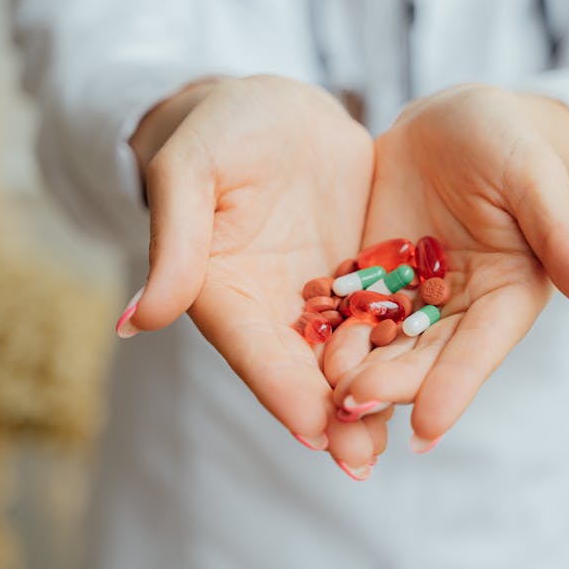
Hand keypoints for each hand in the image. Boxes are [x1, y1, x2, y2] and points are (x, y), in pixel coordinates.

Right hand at [116, 75, 385, 471]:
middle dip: (331, 415)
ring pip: (347, 354)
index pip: (252, 350)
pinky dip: (402, 346)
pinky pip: (385, 313)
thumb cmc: (219, 129)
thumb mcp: (191, 171)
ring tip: (398, 439)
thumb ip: (175, 243)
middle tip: (361, 461)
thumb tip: (138, 322)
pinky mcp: (360, 273)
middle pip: (301, 369)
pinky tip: (430, 376)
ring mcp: (319, 294)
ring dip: (370, 396)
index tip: (313, 432)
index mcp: (224, 291)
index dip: (281, 391)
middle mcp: (272, 306)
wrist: (273, 107)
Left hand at [324, 85, 568, 450]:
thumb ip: (568, 243)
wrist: (457, 118)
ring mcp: (411, 292)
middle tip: (351, 406)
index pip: (480, 349)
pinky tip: (301, 344)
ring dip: (354, 367)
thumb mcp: (537, 182)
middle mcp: (458, 307)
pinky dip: (328, 326)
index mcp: (507, 295)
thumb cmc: (511, 142)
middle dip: (390, 383)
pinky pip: (348, 304)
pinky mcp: (373, 271)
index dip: (456, 387)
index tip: (427, 428)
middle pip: (424, 355)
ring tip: (322, 391)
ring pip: (381, 339)